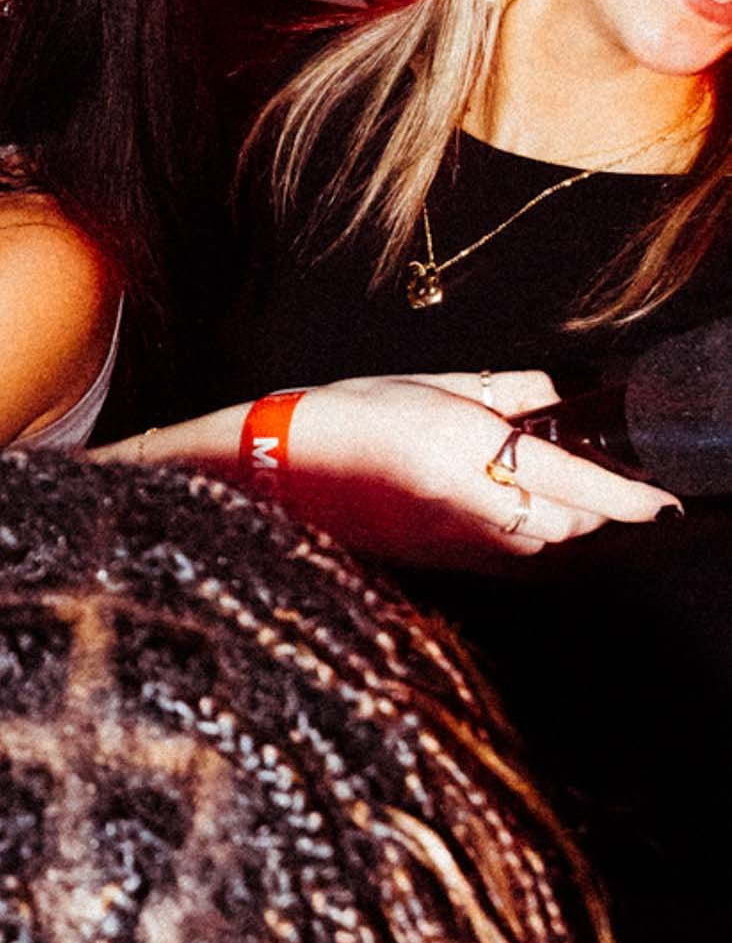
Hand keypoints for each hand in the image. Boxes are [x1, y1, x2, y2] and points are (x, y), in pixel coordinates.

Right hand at [266, 370, 675, 567]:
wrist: (279, 465)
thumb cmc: (348, 412)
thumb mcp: (433, 383)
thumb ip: (505, 390)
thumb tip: (556, 393)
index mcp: (466, 448)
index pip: (570, 481)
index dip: (625, 497)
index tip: (662, 501)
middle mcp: (465, 501)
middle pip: (564, 525)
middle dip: (596, 510)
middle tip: (608, 481)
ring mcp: (449, 539)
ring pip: (538, 547)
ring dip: (562, 525)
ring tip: (560, 494)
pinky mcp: (435, 559)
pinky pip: (505, 557)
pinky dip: (527, 540)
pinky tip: (517, 513)